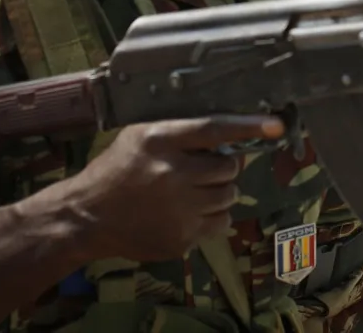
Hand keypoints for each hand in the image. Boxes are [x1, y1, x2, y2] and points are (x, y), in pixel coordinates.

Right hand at [60, 116, 282, 261]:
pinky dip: (212, 217)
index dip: (248, 126)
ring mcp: (178, 210)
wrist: (86, 217)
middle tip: (202, 171)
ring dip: (218, 192)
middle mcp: (172, 174)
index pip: (214, 129)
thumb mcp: (141, 136)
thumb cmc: (117, 169)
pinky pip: (220, 224)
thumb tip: (228, 134)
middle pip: (228, 168)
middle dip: (223, 168)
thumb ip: (181, 133)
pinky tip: (187, 213)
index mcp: (160, 141)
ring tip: (191, 193)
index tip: (276, 125)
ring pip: (228, 196)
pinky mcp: (181, 238)